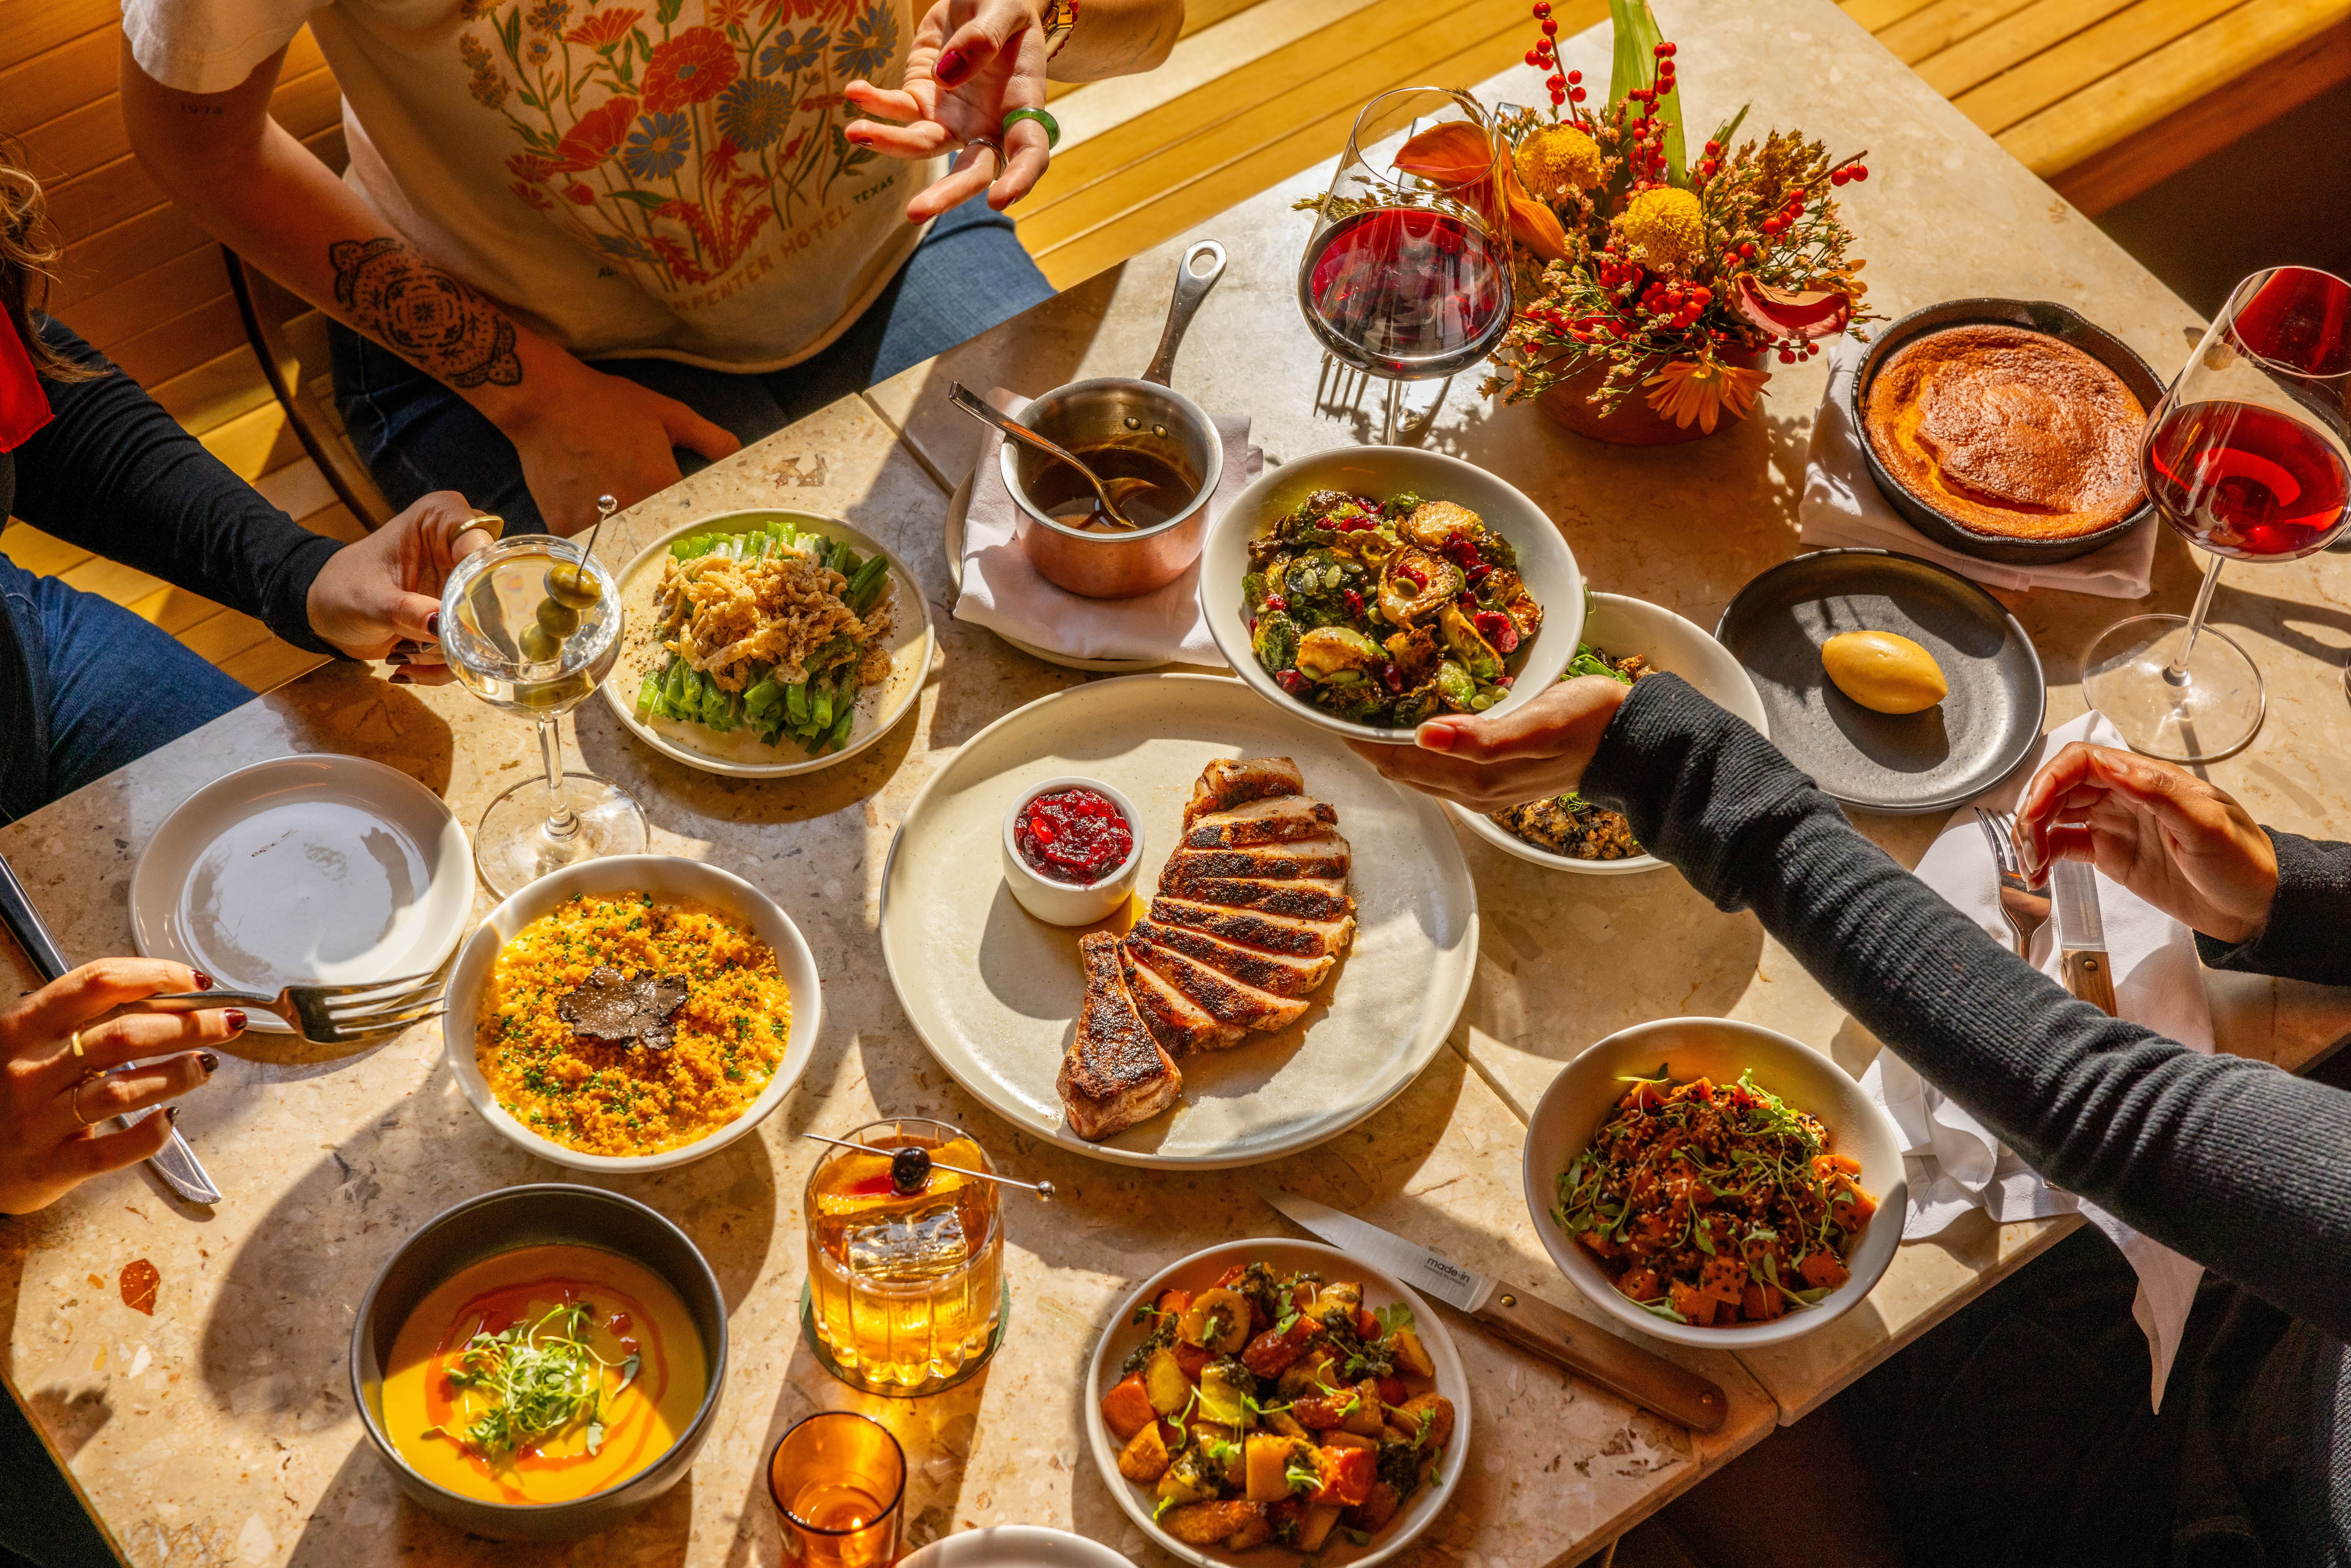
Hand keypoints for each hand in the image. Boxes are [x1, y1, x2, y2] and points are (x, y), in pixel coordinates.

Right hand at [0, 960, 244, 1214]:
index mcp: (24, 1027)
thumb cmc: (5, 1090)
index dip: (158, 976)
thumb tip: (168, 997)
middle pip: (124, 1034)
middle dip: (188, 1024)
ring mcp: (39, 1120)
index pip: (99, 983)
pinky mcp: (50, 1167)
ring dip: (178, 1072)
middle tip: (228, 1022)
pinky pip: (112, 1150)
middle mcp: (31, 1069)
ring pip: (122, 1088)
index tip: (199, 982)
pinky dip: (150, 1133)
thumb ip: (84, 1018)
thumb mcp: (30, 1041)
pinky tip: (173, 1117)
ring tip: (207, 1063)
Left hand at [307, 491, 500, 681]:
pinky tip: (406, 664)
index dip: (476, 580)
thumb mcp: (367, 600)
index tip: (451, 615)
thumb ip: (404, 611)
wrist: (328, 612)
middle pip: (491, 591)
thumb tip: (441, 627)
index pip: (480, 543)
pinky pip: (473, 648)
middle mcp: (461, 548)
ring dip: (442, 652)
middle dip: (457, 628)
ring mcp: (465, 585)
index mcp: (440, 521)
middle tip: (419, 643)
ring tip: (401, 651)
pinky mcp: (464, 616)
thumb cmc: (341, 589)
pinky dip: (441, 665)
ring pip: (483, 627)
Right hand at [503, 357, 739, 534]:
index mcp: (661, 486)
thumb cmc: (608, 403)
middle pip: (655, 538)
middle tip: (651, 516)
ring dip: (623, 533)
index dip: (693, 526)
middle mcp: (629, 510)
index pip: (690, 522)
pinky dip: (591, 533)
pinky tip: (590, 511)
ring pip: (619, 542)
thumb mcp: (668, 414)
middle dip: (658, 532)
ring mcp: (593, 522)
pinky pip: (587, 542)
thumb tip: (739, 456)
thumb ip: (710, 439)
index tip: (693, 525)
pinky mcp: (565, 526)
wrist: (544, 399)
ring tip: (614, 509)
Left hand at [845, 0, 1053, 220]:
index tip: (998, 200)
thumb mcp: (1004, 8)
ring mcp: (952, 118)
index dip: (1018, 179)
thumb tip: (945, 76)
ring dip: (892, 144)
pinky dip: (875, 104)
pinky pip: (898, 109)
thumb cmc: (1005, 4)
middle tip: (916, 212)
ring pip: (924, 145)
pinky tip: (855, 91)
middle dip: (946, 193)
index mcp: (1021, 105)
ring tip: (856, 133)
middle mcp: (988, 124)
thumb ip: (983, 38)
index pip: (1028, 153)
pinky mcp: (922, 100)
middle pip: (972, 169)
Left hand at [1345, 677, 1633, 810]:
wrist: (1634, 742)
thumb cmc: (1588, 724)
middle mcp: (1474, 790)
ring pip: (1424, 771)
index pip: (1400, 762)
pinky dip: (1424, 751)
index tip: (1332, 715)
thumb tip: (1422, 736)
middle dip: (1371, 747)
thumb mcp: (1535, 725)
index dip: (1364, 742)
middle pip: (1405, 770)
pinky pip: (1447, 767)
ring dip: (1394, 751)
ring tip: (1368, 721)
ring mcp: (1489, 788)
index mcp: (1474, 779)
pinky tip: (1420, 733)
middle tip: (1340, 712)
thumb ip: (1479, 737)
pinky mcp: (1504, 775)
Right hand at [2014, 742, 2278, 945]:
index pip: (2081, 762)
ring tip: (2031, 867)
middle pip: (2060, 788)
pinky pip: (2065, 846)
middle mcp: (2124, 797)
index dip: (2050, 780)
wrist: (2255, 905)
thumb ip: (2158, 792)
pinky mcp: (2111, 854)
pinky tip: (2039, 874)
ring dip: (2033, 836)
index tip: (2035, 810)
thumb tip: (2112, 765)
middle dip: (2033, 813)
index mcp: (2146, 781)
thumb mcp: (2207, 824)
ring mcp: (2115, 825)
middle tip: (2028, 848)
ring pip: (2055, 817)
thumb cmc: (2242, 861)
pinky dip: (2044, 857)